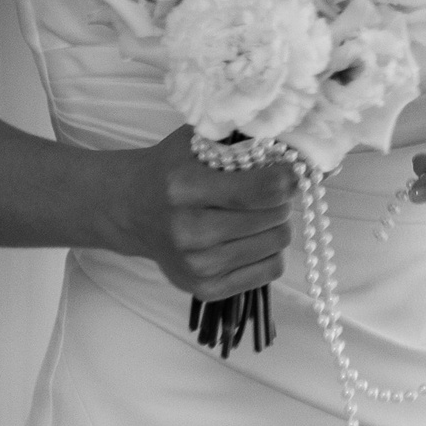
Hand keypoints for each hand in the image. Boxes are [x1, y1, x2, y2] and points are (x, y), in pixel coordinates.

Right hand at [121, 132, 296, 299]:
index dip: (288, 178)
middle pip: (274, 218)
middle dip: (281, 200)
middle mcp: (189, 231)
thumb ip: (239, 136)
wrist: (132, 210)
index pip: (263, 190)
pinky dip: (271, 251)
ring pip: (277, 244)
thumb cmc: (172, 168)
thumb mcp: (197, 139)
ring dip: (277, 224)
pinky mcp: (205, 289)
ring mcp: (197, 265)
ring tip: (259, 212)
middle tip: (269, 190)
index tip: (291, 170)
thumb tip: (293, 145)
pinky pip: (270, 270)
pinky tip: (254, 236)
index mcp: (185, 187)